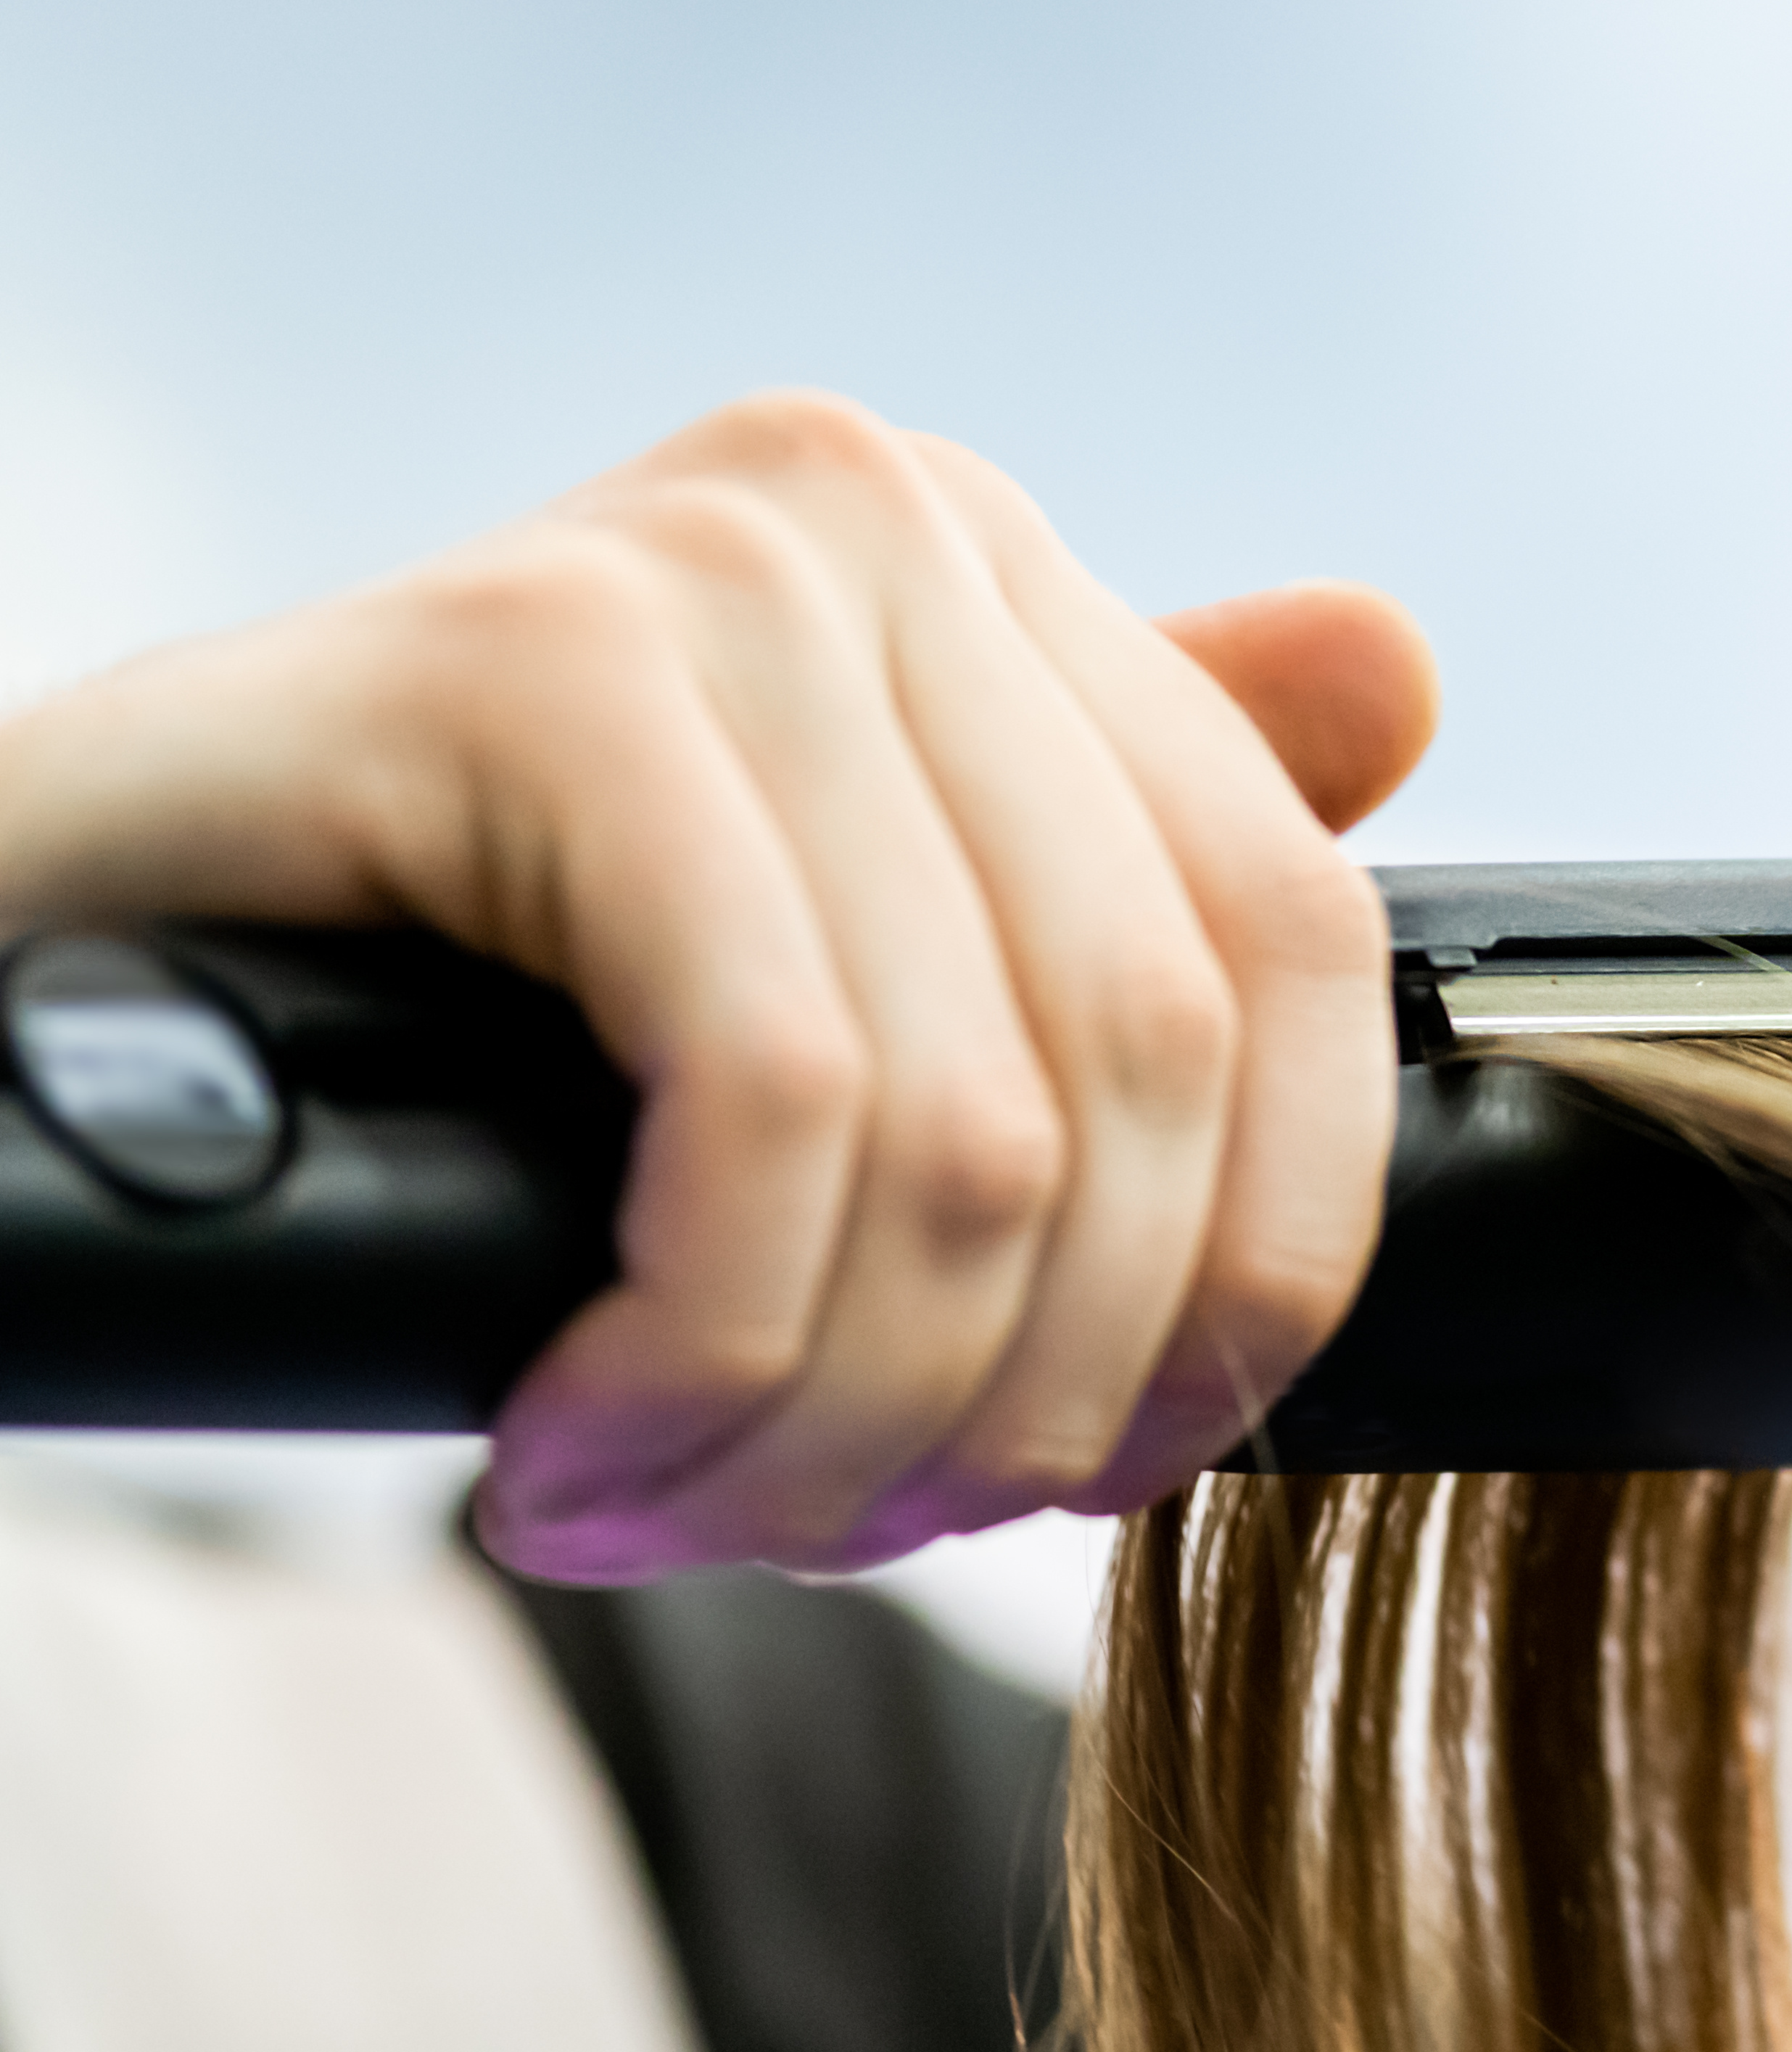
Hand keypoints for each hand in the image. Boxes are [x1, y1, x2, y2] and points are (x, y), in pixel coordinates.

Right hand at [0, 391, 1439, 1578]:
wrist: (44, 961)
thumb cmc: (438, 1001)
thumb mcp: (811, 943)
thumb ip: (1105, 842)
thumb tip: (1397, 669)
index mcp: (997, 578)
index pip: (1301, 953)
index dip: (1252, 1271)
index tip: (1098, 1464)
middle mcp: (887, 522)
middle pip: (1149, 1070)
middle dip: (1020, 1391)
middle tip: (838, 1529)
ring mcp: (718, 575)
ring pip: (971, 1136)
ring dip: (830, 1426)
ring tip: (672, 1511)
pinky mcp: (532, 667)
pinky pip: (770, 1108)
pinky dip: (698, 1350)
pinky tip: (575, 1441)